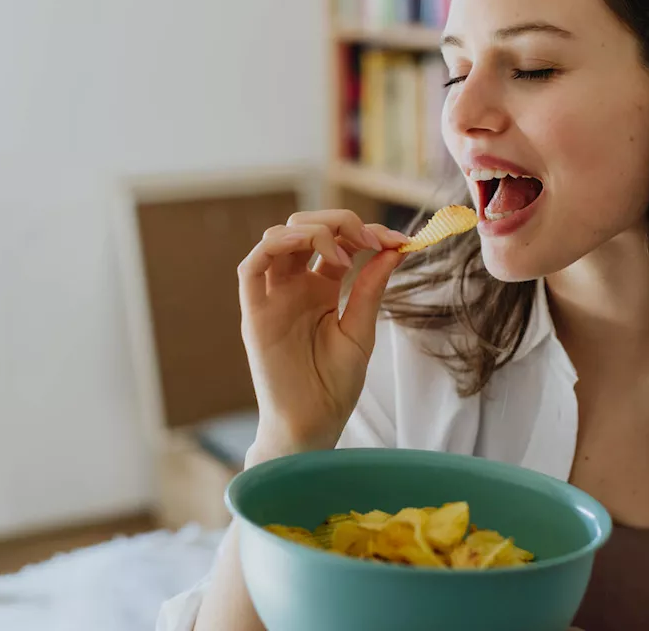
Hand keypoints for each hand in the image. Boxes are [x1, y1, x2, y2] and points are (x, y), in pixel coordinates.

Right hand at [238, 209, 407, 461]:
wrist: (313, 425)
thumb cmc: (335, 386)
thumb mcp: (361, 330)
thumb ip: (371, 289)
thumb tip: (395, 249)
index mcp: (320, 290)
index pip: (335, 242)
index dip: (364, 232)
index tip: (397, 240)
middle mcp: (293, 287)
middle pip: (305, 229)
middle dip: (340, 223)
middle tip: (371, 241)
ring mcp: (272, 298)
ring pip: (278, 238)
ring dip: (311, 229)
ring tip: (344, 253)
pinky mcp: (254, 314)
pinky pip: (251, 268)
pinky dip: (275, 245)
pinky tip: (304, 243)